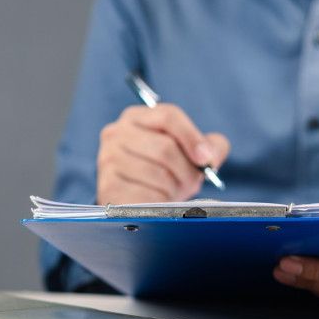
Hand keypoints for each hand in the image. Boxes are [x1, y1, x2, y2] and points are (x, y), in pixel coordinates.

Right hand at [97, 104, 229, 204]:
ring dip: (174, 189)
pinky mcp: (108, 186)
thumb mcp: (187, 154)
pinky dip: (160, 202)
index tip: (206, 159)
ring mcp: (108, 159)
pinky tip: (158, 201)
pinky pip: (147, 196)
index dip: (192, 137)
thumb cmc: (163, 172)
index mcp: (136, 117)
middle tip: (192, 183)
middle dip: (187, 170)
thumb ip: (209, 146)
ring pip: (158, 174)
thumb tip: (211, 154)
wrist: (133, 200)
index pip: (168, 116)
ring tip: (173, 192)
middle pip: (165, 147)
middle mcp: (116, 133)